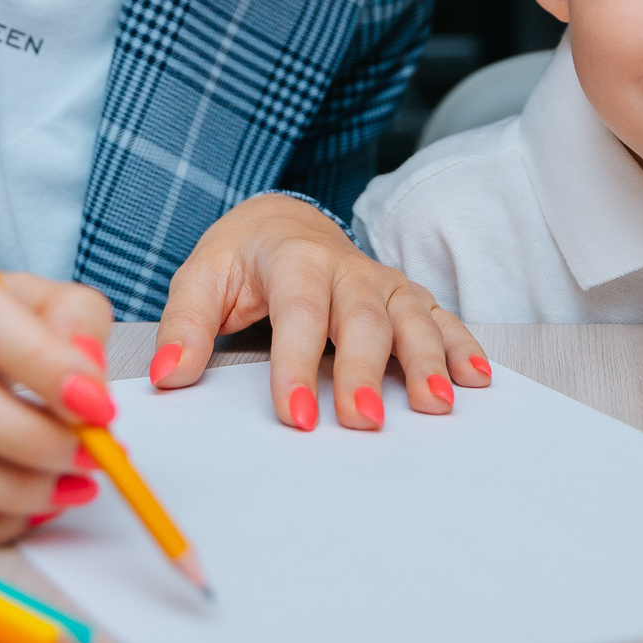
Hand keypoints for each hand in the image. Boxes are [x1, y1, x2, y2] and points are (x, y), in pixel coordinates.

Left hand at [149, 193, 491, 431]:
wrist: (282, 219)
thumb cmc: (241, 257)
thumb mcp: (201, 277)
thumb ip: (184, 325)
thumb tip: (167, 378)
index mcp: (293, 259)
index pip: (298, 313)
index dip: (297, 365)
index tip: (298, 416)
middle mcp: (347, 268)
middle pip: (363, 318)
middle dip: (365, 370)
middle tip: (362, 422)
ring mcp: (381, 282)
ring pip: (411, 317)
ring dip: (427, 360)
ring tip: (435, 405)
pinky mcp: (404, 297)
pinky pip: (439, 318)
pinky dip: (460, 346)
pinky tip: (475, 381)